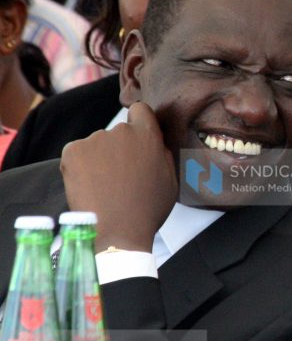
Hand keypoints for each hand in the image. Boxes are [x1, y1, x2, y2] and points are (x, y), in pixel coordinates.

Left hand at [60, 102, 177, 251]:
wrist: (118, 231)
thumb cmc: (148, 209)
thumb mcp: (171, 179)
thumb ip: (163, 153)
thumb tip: (156, 141)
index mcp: (148, 134)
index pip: (140, 110)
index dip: (138, 123)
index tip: (136, 139)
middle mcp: (121, 131)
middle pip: (118, 132)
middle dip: (118, 148)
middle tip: (120, 175)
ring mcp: (94, 140)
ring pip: (96, 144)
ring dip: (99, 158)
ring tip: (104, 185)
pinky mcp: (72, 152)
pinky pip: (77, 153)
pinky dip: (80, 166)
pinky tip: (89, 185)